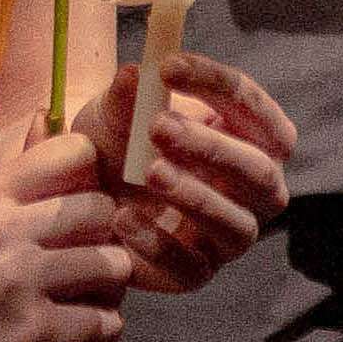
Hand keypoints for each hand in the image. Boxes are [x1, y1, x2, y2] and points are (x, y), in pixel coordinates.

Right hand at [0, 146, 141, 341]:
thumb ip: (19, 180)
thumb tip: (46, 115)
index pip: (75, 152)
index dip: (93, 184)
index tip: (79, 220)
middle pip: (104, 210)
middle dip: (104, 247)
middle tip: (73, 280)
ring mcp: (16, 283)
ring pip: (116, 267)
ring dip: (105, 298)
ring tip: (69, 311)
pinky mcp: (36, 335)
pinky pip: (110, 324)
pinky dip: (97, 341)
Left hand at [84, 47, 297, 292]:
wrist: (84, 194)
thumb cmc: (118, 143)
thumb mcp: (116, 114)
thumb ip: (127, 96)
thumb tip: (134, 74)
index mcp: (252, 137)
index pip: (253, 107)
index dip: (216, 84)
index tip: (167, 68)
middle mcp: (255, 190)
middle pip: (257, 171)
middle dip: (211, 147)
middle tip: (158, 126)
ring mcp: (230, 235)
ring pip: (236, 225)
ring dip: (196, 197)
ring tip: (150, 172)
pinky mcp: (197, 273)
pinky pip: (192, 269)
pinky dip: (159, 244)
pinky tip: (121, 219)